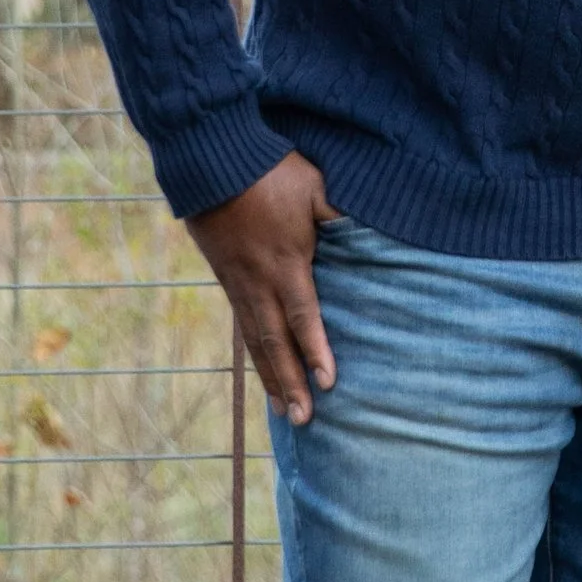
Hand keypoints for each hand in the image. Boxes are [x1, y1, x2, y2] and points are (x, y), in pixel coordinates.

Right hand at [188, 151, 336, 424]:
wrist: (210, 161)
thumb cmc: (270, 171)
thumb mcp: (316, 187)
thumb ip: (341, 216)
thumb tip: (371, 235)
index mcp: (285, 262)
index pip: (304, 315)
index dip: (316, 350)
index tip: (328, 383)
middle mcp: (258, 281)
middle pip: (275, 341)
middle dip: (290, 382)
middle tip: (303, 420)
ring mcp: (237, 282)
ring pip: (254, 340)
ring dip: (270, 376)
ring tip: (283, 410)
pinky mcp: (225, 277)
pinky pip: (242, 324)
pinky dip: (254, 353)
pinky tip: (262, 369)